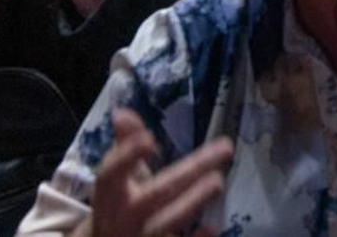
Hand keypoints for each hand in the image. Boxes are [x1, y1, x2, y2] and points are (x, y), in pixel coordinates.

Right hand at [88, 109, 231, 236]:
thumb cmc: (117, 209)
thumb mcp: (118, 180)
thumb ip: (125, 146)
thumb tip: (122, 112)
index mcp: (110, 195)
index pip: (111, 174)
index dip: (126, 157)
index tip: (149, 138)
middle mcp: (123, 219)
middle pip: (155, 194)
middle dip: (189, 172)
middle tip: (225, 149)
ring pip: (167, 222)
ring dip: (193, 201)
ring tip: (218, 181)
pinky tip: (213, 228)